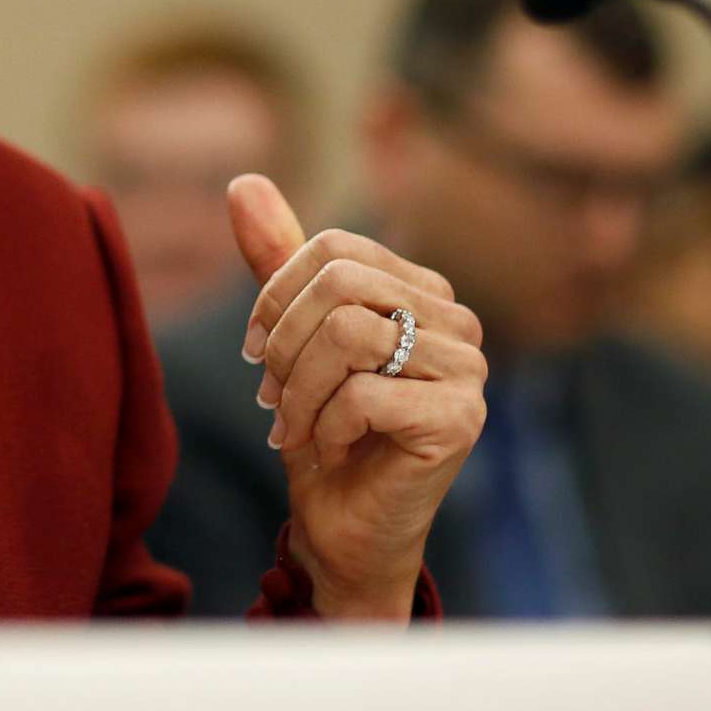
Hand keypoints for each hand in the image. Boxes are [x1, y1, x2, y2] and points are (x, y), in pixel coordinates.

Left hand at [228, 175, 484, 619]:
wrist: (345, 527)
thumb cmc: (324, 432)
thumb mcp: (291, 339)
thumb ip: (276, 262)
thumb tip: (243, 183)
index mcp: (422, 290)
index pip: (333, 247)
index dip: (276, 296)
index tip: (258, 351)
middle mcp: (457, 320)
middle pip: (339, 284)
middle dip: (284, 344)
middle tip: (271, 395)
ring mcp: (468, 371)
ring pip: (348, 335)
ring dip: (299, 390)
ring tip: (296, 426)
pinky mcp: (460, 420)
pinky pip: (364, 393)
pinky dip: (327, 426)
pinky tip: (334, 450)